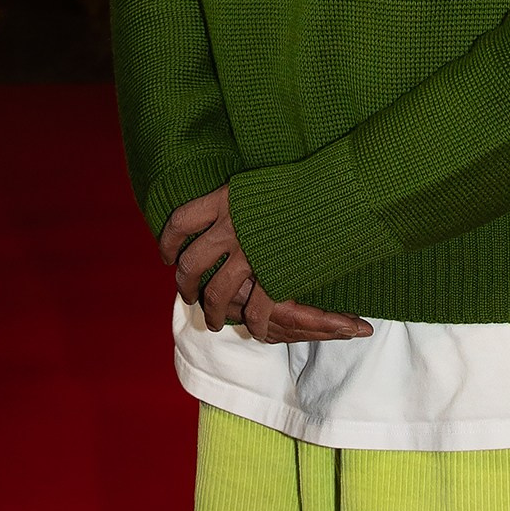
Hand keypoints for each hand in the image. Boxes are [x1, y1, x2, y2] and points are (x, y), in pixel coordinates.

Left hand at [158, 184, 372, 342]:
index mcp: (225, 200)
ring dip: (211, 312)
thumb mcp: (264, 182)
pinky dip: (253, 323)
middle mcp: (230, 228)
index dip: (167, 242)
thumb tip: (231, 207)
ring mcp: (249, 255)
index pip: (180, 222)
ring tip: (213, 322)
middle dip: (185, 285)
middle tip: (187, 294)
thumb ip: (243, 200)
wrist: (343, 191)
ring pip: (215, 294)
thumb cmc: (310, 182)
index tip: (166, 255)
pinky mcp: (273, 278)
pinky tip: (255, 329)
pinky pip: (254, 310)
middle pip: (190, 264)